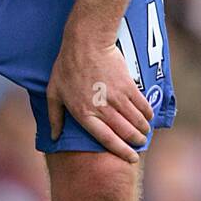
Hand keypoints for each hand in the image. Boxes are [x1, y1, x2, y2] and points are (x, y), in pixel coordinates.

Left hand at [46, 30, 153, 163]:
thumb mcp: (53, 93)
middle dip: (135, 141)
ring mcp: (117, 97)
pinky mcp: (128, 85)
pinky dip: (147, 113)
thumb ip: (54, 117)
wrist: (86, 43)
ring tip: (144, 132)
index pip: (106, 139)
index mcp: (84, 114)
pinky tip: (147, 116)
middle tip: (139, 144)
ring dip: (143, 129)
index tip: (131, 158)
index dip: (121, 151)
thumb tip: (54, 136)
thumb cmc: (67, 67)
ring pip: (136, 120)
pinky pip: (142, 104)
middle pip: (125, 132)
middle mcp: (102, 108)